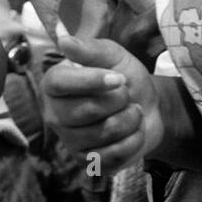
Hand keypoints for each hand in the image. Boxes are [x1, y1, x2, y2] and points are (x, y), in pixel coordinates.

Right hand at [42, 34, 163, 174]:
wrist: (147, 108)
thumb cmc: (123, 77)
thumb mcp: (112, 55)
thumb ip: (89, 49)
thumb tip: (63, 40)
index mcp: (54, 83)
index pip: (60, 83)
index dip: (90, 81)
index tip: (118, 78)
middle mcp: (55, 113)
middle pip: (84, 111)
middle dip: (117, 102)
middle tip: (127, 94)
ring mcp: (70, 140)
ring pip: (101, 134)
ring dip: (129, 121)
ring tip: (134, 112)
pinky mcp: (88, 161)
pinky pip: (111, 156)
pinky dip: (132, 142)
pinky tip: (134, 132)